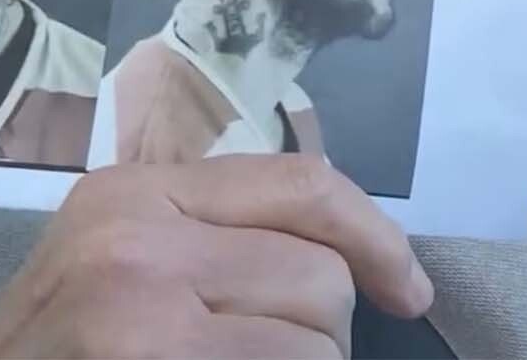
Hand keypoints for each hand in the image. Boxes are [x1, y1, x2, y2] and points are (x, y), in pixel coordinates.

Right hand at [0, 154, 432, 358]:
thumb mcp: (118, 275)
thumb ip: (213, 244)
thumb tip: (351, 257)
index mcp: (131, 194)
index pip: (300, 183)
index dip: (378, 237)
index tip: (408, 289)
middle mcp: (134, 233)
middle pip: (322, 274)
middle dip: (317, 337)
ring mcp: (138, 307)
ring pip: (319, 342)